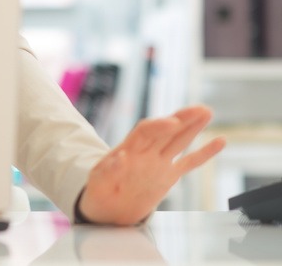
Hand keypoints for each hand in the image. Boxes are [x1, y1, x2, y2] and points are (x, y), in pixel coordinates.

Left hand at [78, 105, 225, 224]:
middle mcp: (145, 152)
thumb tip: (119, 157)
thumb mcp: (98, 181)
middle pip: (165, 130)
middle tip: (198, 109)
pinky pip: (190, 162)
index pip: (145, 132)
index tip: (172, 122)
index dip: (158, 126)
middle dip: (181, 118)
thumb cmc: (99, 191)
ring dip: (192, 126)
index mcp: (128, 149)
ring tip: (206, 111)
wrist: (107, 207)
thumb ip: (108, 170)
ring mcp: (159, 162)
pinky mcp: (169, 175)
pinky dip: (204, 153)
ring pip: (178, 140)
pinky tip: (219, 141)